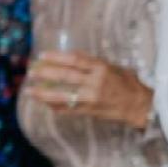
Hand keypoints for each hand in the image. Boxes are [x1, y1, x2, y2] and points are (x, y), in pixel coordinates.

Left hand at [26, 51, 152, 128]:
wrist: (138, 105)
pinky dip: (54, 106)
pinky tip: (44, 103)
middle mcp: (95, 83)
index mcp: (102, 69)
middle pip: (66, 76)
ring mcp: (91, 98)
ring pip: (62, 95)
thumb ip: (94, 63)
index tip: (42, 55)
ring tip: (30, 90)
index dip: (57, 57)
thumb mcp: (114, 67)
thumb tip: (73, 55)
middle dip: (46, 73)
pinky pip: (67, 109)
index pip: (75, 60)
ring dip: (44, 93)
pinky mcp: (88, 111)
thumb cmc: (128, 83)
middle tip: (31, 71)